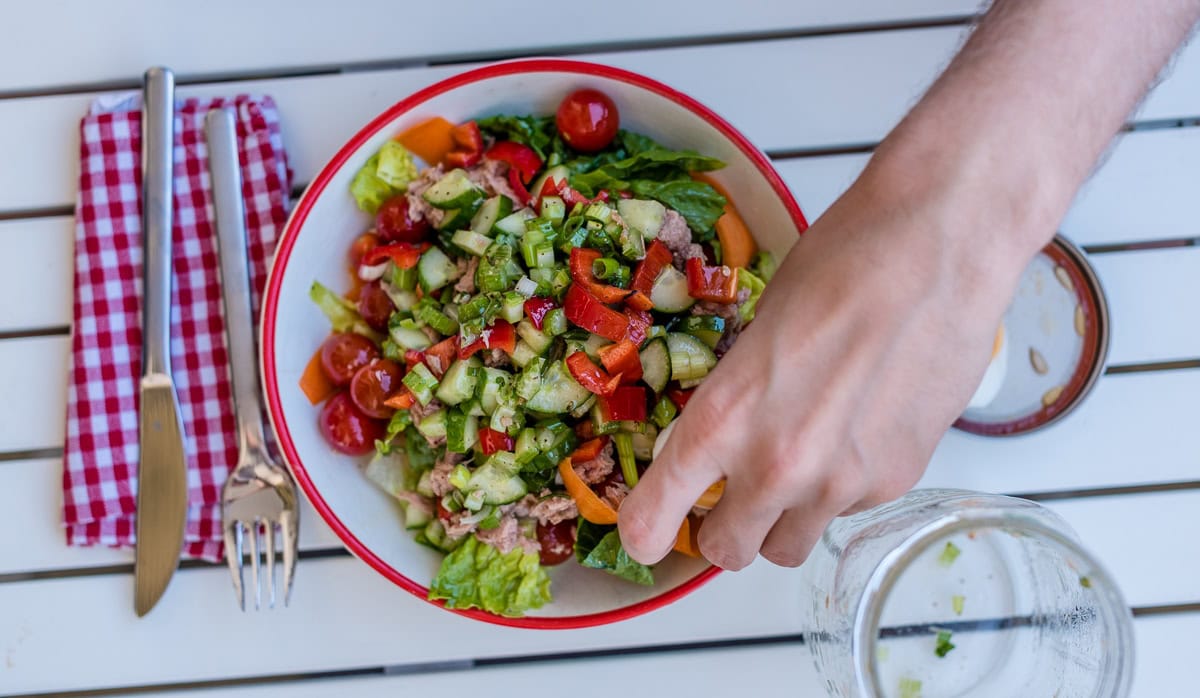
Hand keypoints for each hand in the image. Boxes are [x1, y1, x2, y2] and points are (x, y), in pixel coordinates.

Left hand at [617, 162, 1033, 569]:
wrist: (938, 249)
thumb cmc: (840, 266)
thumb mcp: (752, 335)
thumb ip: (730, 406)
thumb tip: (718, 447)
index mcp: (722, 420)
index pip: (653, 520)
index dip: (646, 533)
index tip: (648, 533)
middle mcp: (774, 467)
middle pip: (727, 552)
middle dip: (723, 528)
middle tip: (732, 495)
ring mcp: (838, 484)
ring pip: (789, 547)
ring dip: (782, 520)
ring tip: (801, 464)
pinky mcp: (894, 483)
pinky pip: (846, 512)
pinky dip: (841, 489)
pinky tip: (858, 430)